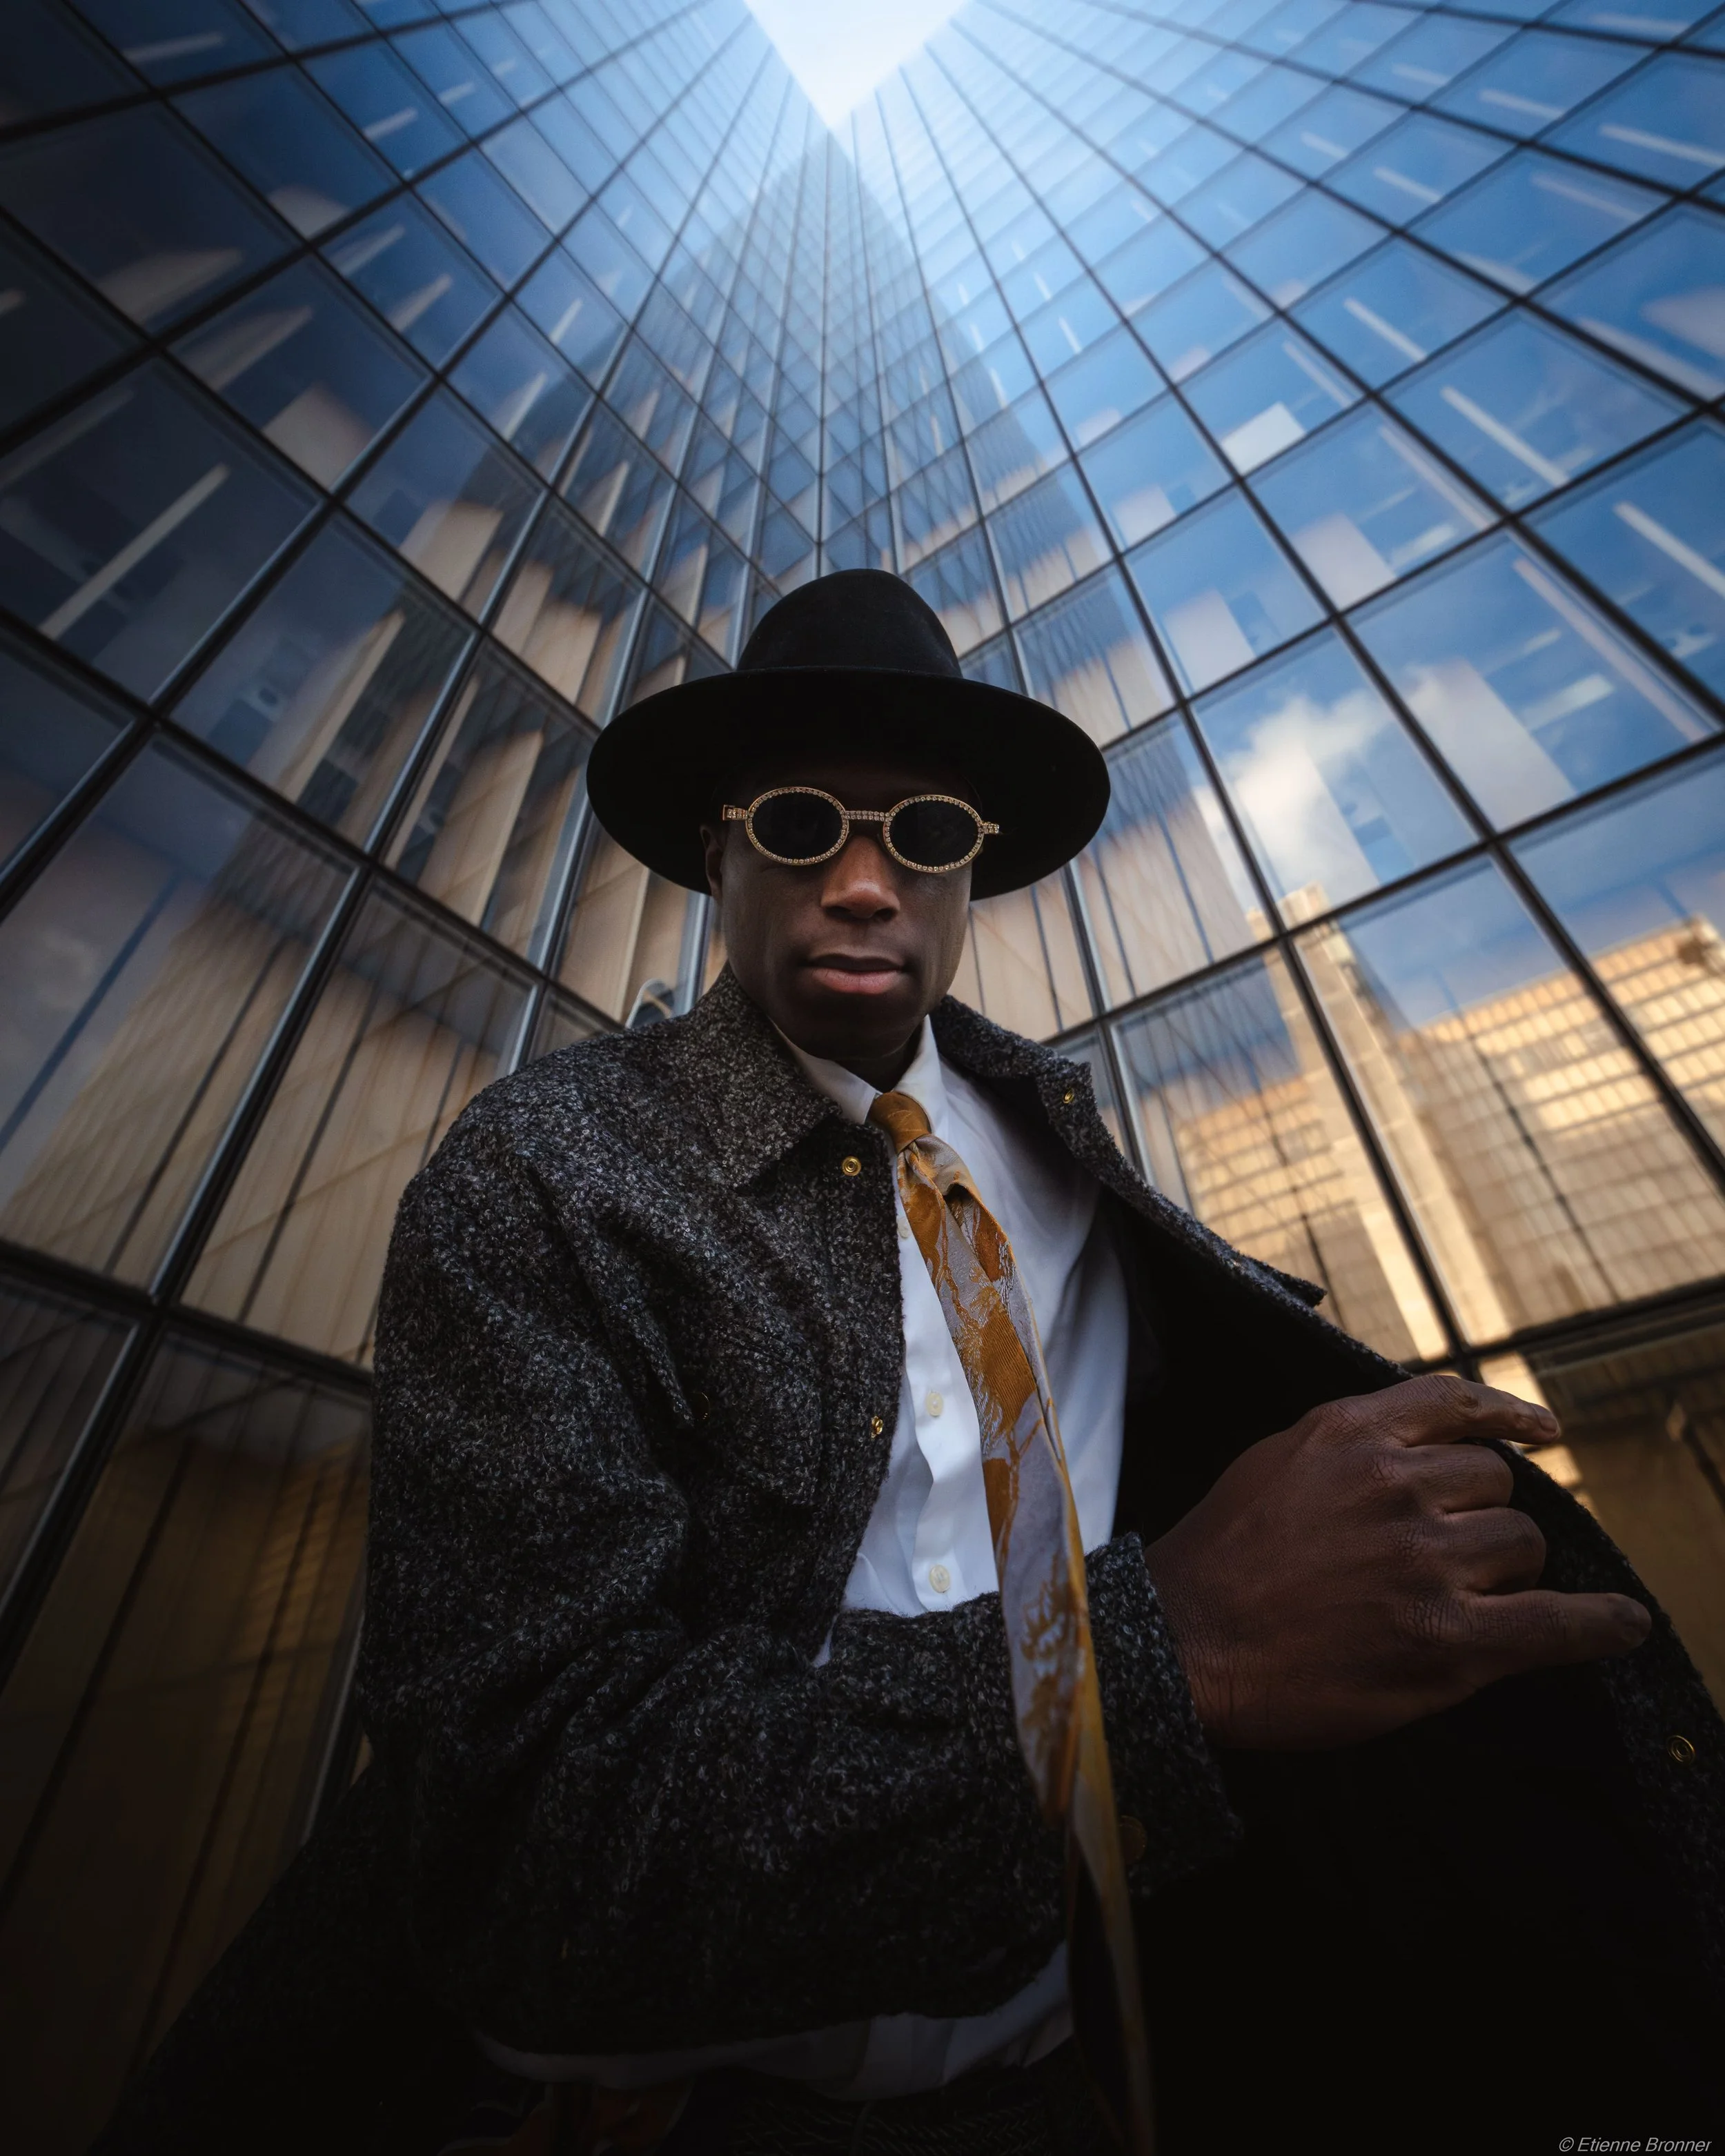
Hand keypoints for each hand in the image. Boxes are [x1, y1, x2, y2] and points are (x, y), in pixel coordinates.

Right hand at [1143, 1374, 1649, 1749]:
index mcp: (1350, 1434)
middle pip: (1497, 1484)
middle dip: (1483, 1518)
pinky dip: (1599, 1625)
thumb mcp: (1275, 1462)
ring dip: (1505, 1572)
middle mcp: (1396, 1484)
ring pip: (1520, 1544)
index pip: (1455, 1404)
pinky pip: (1554, 1623)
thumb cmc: (1221, 1560)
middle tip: (1446, 1561)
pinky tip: (1622, 1624)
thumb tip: (1414, 1445)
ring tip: (1459, 1602)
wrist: (1183, 1644)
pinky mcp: (1446, 1639)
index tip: (1543, 1434)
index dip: (1508, 1418)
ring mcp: (1425, 1560)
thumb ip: (1348, 1444)